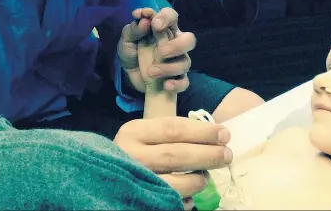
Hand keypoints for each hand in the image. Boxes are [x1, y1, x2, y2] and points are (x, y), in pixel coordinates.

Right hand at [114, 117, 232, 198]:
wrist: (103, 177)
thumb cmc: (134, 150)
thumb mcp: (146, 134)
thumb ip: (172, 132)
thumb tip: (214, 135)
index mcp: (133, 132)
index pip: (174, 128)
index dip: (202, 131)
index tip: (224, 134)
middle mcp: (131, 155)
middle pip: (177, 154)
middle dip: (207, 154)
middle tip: (227, 155)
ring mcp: (134, 180)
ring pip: (175, 183)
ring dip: (198, 179)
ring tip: (206, 176)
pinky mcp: (139, 200)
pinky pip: (170, 202)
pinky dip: (186, 199)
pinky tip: (191, 195)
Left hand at [118, 7, 195, 92]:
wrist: (128, 76)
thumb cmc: (131, 52)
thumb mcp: (126, 39)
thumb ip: (134, 29)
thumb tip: (145, 21)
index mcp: (164, 29)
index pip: (172, 16)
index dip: (166, 17)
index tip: (153, 23)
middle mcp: (175, 44)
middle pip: (189, 40)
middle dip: (177, 45)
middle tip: (161, 51)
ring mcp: (177, 62)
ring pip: (186, 62)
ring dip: (169, 68)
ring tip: (151, 72)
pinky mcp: (176, 79)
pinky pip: (184, 82)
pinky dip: (176, 85)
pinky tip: (165, 85)